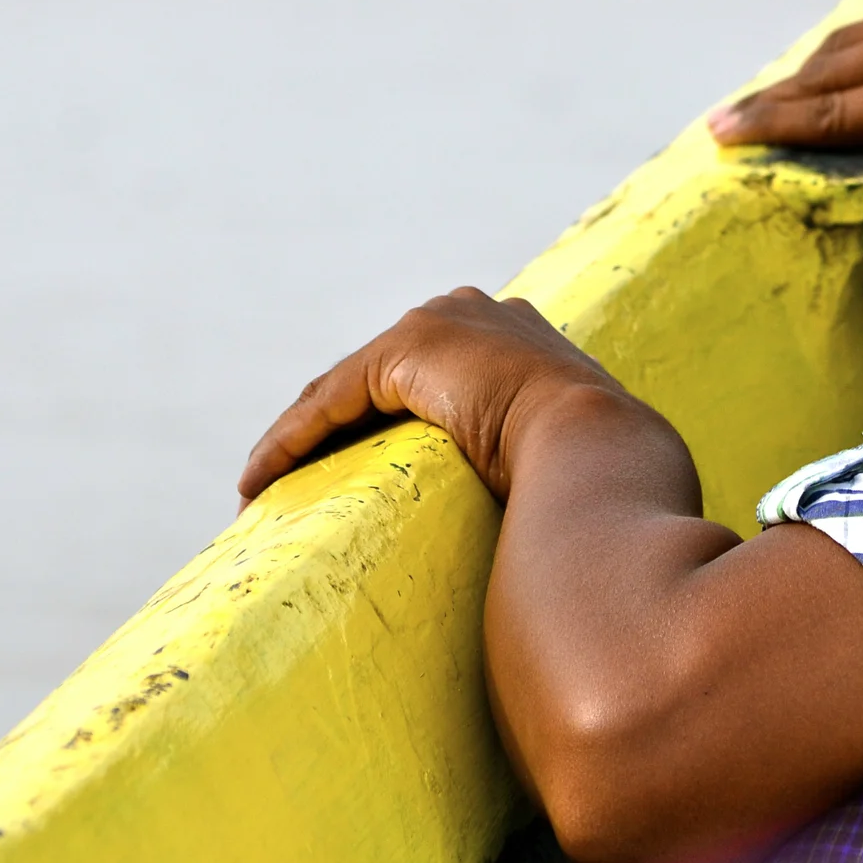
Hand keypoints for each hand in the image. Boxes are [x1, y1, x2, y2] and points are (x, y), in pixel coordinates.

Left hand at [239, 287, 631, 505]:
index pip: (436, 381)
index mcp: (524, 342)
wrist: (601, 447)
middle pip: (380, 377)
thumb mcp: (575, 468)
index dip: (393, 426)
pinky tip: (259, 483)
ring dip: (299, 442)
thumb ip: (553, 477)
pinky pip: (328, 403)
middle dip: (336, 429)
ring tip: (268, 492)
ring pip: (346, 389)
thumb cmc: (604, 478)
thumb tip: (550, 546)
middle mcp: (478, 316)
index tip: (371, 479)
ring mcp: (441, 326)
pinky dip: (289, 443)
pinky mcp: (404, 351)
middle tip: (307, 486)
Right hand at [707, 0, 862, 246]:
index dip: (771, 128)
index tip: (722, 137)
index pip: (827, 115)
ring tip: (774, 103)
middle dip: (772, 99)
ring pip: (851, 38)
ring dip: (806, 71)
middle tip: (726, 125)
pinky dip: (847, 51)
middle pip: (824, 68)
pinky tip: (844, 71)